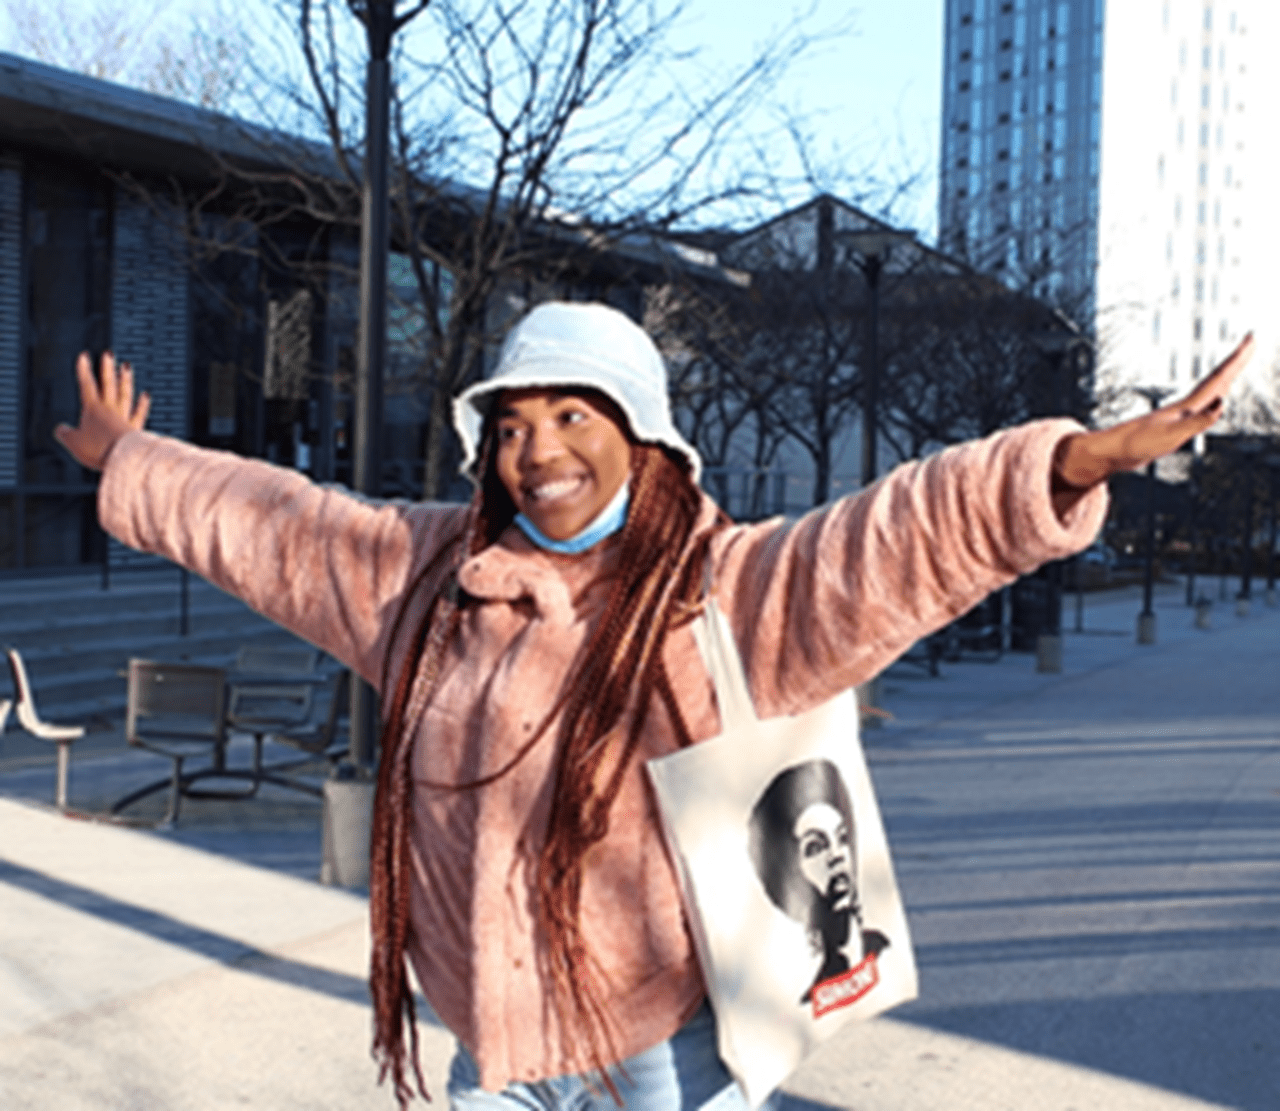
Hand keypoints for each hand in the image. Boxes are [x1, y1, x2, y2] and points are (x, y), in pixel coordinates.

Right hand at [54, 351, 150, 470]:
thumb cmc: (97, 450)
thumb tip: (59, 429)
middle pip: (109, 385)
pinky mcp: (136, 429)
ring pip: (125, 394)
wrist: (123, 459)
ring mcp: (124, 417)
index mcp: (93, 410)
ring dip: (126, 380)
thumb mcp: (73, 443)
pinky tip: (145, 395)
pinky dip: (143, 404)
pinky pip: (139, 413)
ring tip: (127, 366)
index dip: (84, 370)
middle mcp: (110, 410)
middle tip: (109, 353)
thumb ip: (65, 434)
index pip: (87, 385)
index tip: (84, 356)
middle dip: (107, 368)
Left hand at [1053, 333, 1253, 488]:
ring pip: (1207, 391)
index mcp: (1187, 407)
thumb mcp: (1170, 435)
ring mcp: (1176, 415)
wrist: (1107, 452)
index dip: (1237, 360)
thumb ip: (1197, 421)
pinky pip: (1199, 405)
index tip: (1251, 337)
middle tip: (1251, 340)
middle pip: (1215, 380)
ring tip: (1236, 365)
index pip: (1218, 378)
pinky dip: (1211, 398)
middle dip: (1235, 361)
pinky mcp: (1170, 426)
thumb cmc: (1134, 445)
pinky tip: (1210, 400)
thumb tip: (1223, 402)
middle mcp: (1183, 407)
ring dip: (1225, 377)